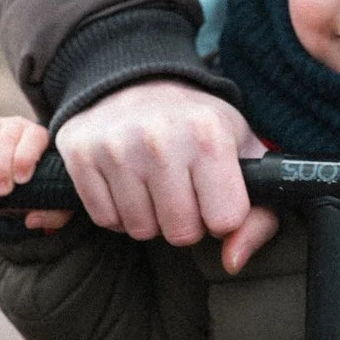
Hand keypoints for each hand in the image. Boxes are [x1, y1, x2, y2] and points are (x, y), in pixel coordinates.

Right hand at [0, 114, 72, 232]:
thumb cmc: (40, 189)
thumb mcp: (55, 202)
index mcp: (39, 136)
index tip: (22, 180)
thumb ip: (53, 214)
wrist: (17, 183)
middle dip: (3, 165)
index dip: (26, 156)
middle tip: (1, 191)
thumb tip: (31, 220)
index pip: (34, 137)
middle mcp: (15, 127)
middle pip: (8, 136)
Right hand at [55, 80, 277, 272]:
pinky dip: (117, 210)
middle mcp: (160, 136)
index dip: (221, 215)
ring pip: (140, 230)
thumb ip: (258, 215)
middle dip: (185, 220)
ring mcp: (116, 145)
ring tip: (153, 180)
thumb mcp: (244, 153)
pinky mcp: (81, 154)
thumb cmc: (198, 124)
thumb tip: (233, 261)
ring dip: (149, 216)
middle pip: (180, 232)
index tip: (212, 191)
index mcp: (208, 132)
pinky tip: (126, 179)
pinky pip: (105, 219)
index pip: (225, 221)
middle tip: (181, 186)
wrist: (139, 78)